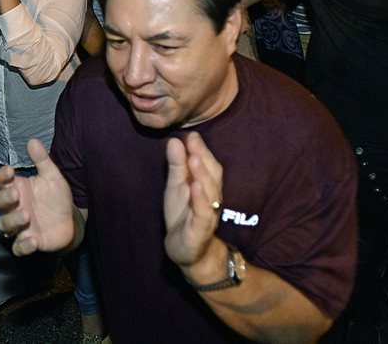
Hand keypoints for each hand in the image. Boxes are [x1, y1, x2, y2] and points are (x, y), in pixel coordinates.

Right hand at [0, 139, 76, 255]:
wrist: (70, 222)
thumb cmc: (56, 198)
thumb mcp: (52, 177)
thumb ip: (42, 160)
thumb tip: (32, 141)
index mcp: (18, 188)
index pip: (0, 181)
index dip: (1, 176)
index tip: (10, 171)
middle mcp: (15, 207)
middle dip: (2, 199)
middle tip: (16, 194)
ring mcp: (20, 225)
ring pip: (4, 225)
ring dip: (12, 220)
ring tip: (26, 215)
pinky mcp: (29, 242)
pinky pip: (18, 248)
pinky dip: (23, 246)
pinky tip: (32, 240)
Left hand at [163, 132, 227, 285]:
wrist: (188, 253)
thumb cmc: (184, 217)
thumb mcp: (177, 188)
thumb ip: (177, 166)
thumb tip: (175, 140)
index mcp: (207, 187)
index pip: (208, 166)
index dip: (201, 150)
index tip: (192, 134)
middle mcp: (212, 199)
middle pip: (212, 176)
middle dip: (203, 157)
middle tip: (194, 140)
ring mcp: (207, 216)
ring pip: (209, 194)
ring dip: (203, 175)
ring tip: (195, 159)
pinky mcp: (200, 232)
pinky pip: (203, 214)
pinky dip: (200, 200)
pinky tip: (194, 187)